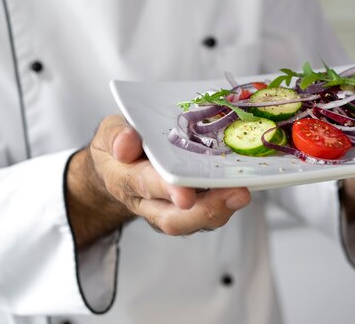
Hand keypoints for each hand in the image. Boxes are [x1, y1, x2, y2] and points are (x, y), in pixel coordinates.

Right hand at [66, 115, 250, 248]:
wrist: (119, 169)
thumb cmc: (120, 146)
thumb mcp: (110, 132)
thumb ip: (116, 135)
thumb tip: (126, 144)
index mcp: (124, 179)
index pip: (144, 186)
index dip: (166, 190)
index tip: (185, 195)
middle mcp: (147, 203)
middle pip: (175, 218)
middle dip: (206, 209)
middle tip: (235, 194)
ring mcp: (169, 210)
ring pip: (195, 221)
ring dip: (222, 209)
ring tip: (243, 193)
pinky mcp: (189, 210)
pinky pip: (207, 214)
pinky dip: (226, 204)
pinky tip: (244, 187)